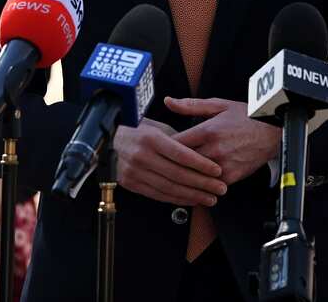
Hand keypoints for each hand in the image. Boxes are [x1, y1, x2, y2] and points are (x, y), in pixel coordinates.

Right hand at [111, 118, 226, 205]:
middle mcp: (142, 156)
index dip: (202, 164)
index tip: (217, 171)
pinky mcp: (131, 184)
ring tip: (210, 198)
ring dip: (193, 196)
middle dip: (202, 184)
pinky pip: (158, 195)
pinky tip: (191, 200)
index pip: (181, 154)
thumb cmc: (138, 129)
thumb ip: (178, 139)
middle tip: (220, 188)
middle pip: (178, 174)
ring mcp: (135, 172)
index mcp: (151, 138)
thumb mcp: (157, 126)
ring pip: (169, 188)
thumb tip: (200, 151)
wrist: (107, 140)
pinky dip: (177, 199)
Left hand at [166, 97, 281, 185]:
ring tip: (176, 173)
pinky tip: (196, 180)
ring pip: (194, 176)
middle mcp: (214, 149)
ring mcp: (223, 165)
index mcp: (208, 130)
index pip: (175, 143)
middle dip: (171, 162)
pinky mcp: (231, 176)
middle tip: (164, 162)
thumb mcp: (219, 105)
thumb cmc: (246, 116)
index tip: (161, 147)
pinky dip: (201, 183)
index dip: (164, 146)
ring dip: (184, 175)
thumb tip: (169, 101)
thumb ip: (191, 105)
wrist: (273, 131)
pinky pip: (208, 185)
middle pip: (181, 162)